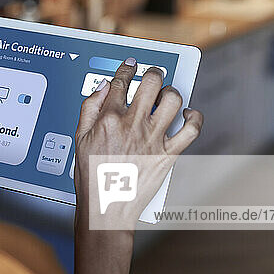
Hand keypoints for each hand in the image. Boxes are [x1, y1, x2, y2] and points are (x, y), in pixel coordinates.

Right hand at [75, 58, 202, 215]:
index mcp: (109, 119)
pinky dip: (194, 118)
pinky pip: (191, 130)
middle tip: (153, 74)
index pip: (121, 82)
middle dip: (153, 72)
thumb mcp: (79, 138)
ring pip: (172, 100)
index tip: (130, 65)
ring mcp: (153, 139)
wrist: (106, 207)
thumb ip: (89, 108)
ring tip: (166, 96)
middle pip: (151, 83)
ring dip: (170, 92)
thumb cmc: (92, 177)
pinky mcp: (168, 154)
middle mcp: (133, 125)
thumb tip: (104, 87)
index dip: (126, 69)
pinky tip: (188, 115)